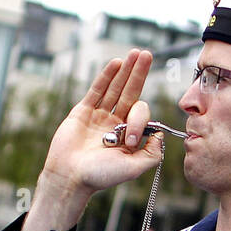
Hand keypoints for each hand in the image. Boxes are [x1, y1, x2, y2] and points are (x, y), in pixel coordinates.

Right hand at [19, 49, 162, 230]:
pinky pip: (97, 90)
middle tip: (147, 54)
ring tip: (135, 53)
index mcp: (128, 136)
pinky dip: (106, 76)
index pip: (140, 115)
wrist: (70, 177)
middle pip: (130, 93)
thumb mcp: (133, 168)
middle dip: (139, 74)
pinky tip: (117, 63)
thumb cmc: (100, 176)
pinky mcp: (83, 111)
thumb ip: (152, 154)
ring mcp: (99, 116)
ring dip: (126, 70)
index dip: (139, 121)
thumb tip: (160, 135)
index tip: (129, 139)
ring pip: (115, 88)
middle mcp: (115, 124)